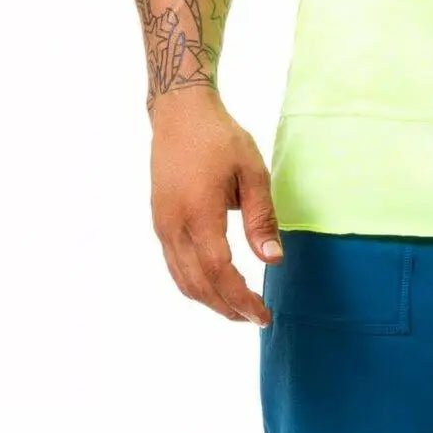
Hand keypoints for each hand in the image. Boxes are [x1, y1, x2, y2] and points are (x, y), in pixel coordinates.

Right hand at [149, 86, 282, 324]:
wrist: (180, 114)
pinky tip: (215, 285)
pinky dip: (195, 284)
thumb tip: (273, 260)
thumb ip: (261, 217)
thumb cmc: (220, 138)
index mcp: (199, 213)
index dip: (240, 299)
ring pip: (182, 280)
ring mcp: (162, 226)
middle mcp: (174, 226)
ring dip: (209, 301)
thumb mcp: (252, 171)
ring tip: (237, 308)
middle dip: (227, 308)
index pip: (219, 271)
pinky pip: (175, 265)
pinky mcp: (159, 222)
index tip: (262, 314)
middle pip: (198, 284)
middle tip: (255, 318)